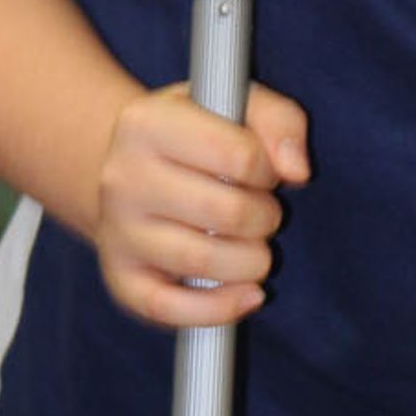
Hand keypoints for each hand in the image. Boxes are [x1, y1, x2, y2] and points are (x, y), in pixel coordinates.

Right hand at [95, 81, 310, 327]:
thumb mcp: (233, 105)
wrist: (128, 172)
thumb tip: (297, 171)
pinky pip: (171, 310)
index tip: (260, 171)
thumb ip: (279, 121)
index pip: (238, 155)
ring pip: (204, 261)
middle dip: (266, 217)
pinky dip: (220, 309)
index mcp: (146, 124)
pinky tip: (248, 295)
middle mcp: (123, 178)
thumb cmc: (193, 137)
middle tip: (262, 212)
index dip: (268, 170)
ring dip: (252, 261)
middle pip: (227, 213)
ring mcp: (118, 232)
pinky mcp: (122, 280)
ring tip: (254, 247)